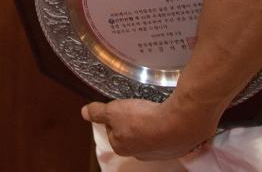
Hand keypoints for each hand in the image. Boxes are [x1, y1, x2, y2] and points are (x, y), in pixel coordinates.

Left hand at [82, 98, 216, 159]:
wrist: (177, 124)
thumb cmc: (143, 120)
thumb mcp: (113, 111)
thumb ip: (97, 112)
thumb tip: (84, 112)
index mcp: (122, 147)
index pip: (112, 130)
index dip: (115, 116)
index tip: (121, 108)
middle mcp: (140, 154)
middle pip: (131, 132)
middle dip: (134, 120)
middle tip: (138, 109)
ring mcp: (159, 152)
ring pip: (149, 134)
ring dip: (150, 122)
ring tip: (152, 111)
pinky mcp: (175, 147)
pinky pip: (166, 134)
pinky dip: (165, 125)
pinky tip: (166, 116)